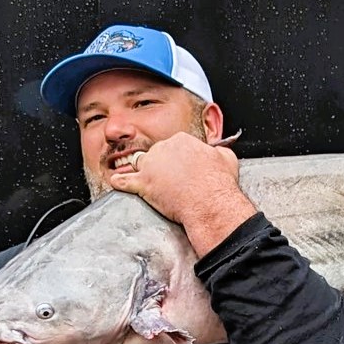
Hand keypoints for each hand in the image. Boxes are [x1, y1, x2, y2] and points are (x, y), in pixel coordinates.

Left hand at [109, 132, 258, 257]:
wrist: (210, 203)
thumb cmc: (219, 183)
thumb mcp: (227, 158)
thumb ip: (218, 152)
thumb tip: (217, 152)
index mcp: (182, 140)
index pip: (175, 145)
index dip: (179, 158)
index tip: (184, 168)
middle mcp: (163, 149)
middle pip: (156, 154)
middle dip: (162, 166)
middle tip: (172, 180)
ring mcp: (150, 166)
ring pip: (140, 164)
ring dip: (143, 172)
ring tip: (149, 182)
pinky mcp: (142, 184)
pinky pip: (124, 181)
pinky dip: (120, 182)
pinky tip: (117, 182)